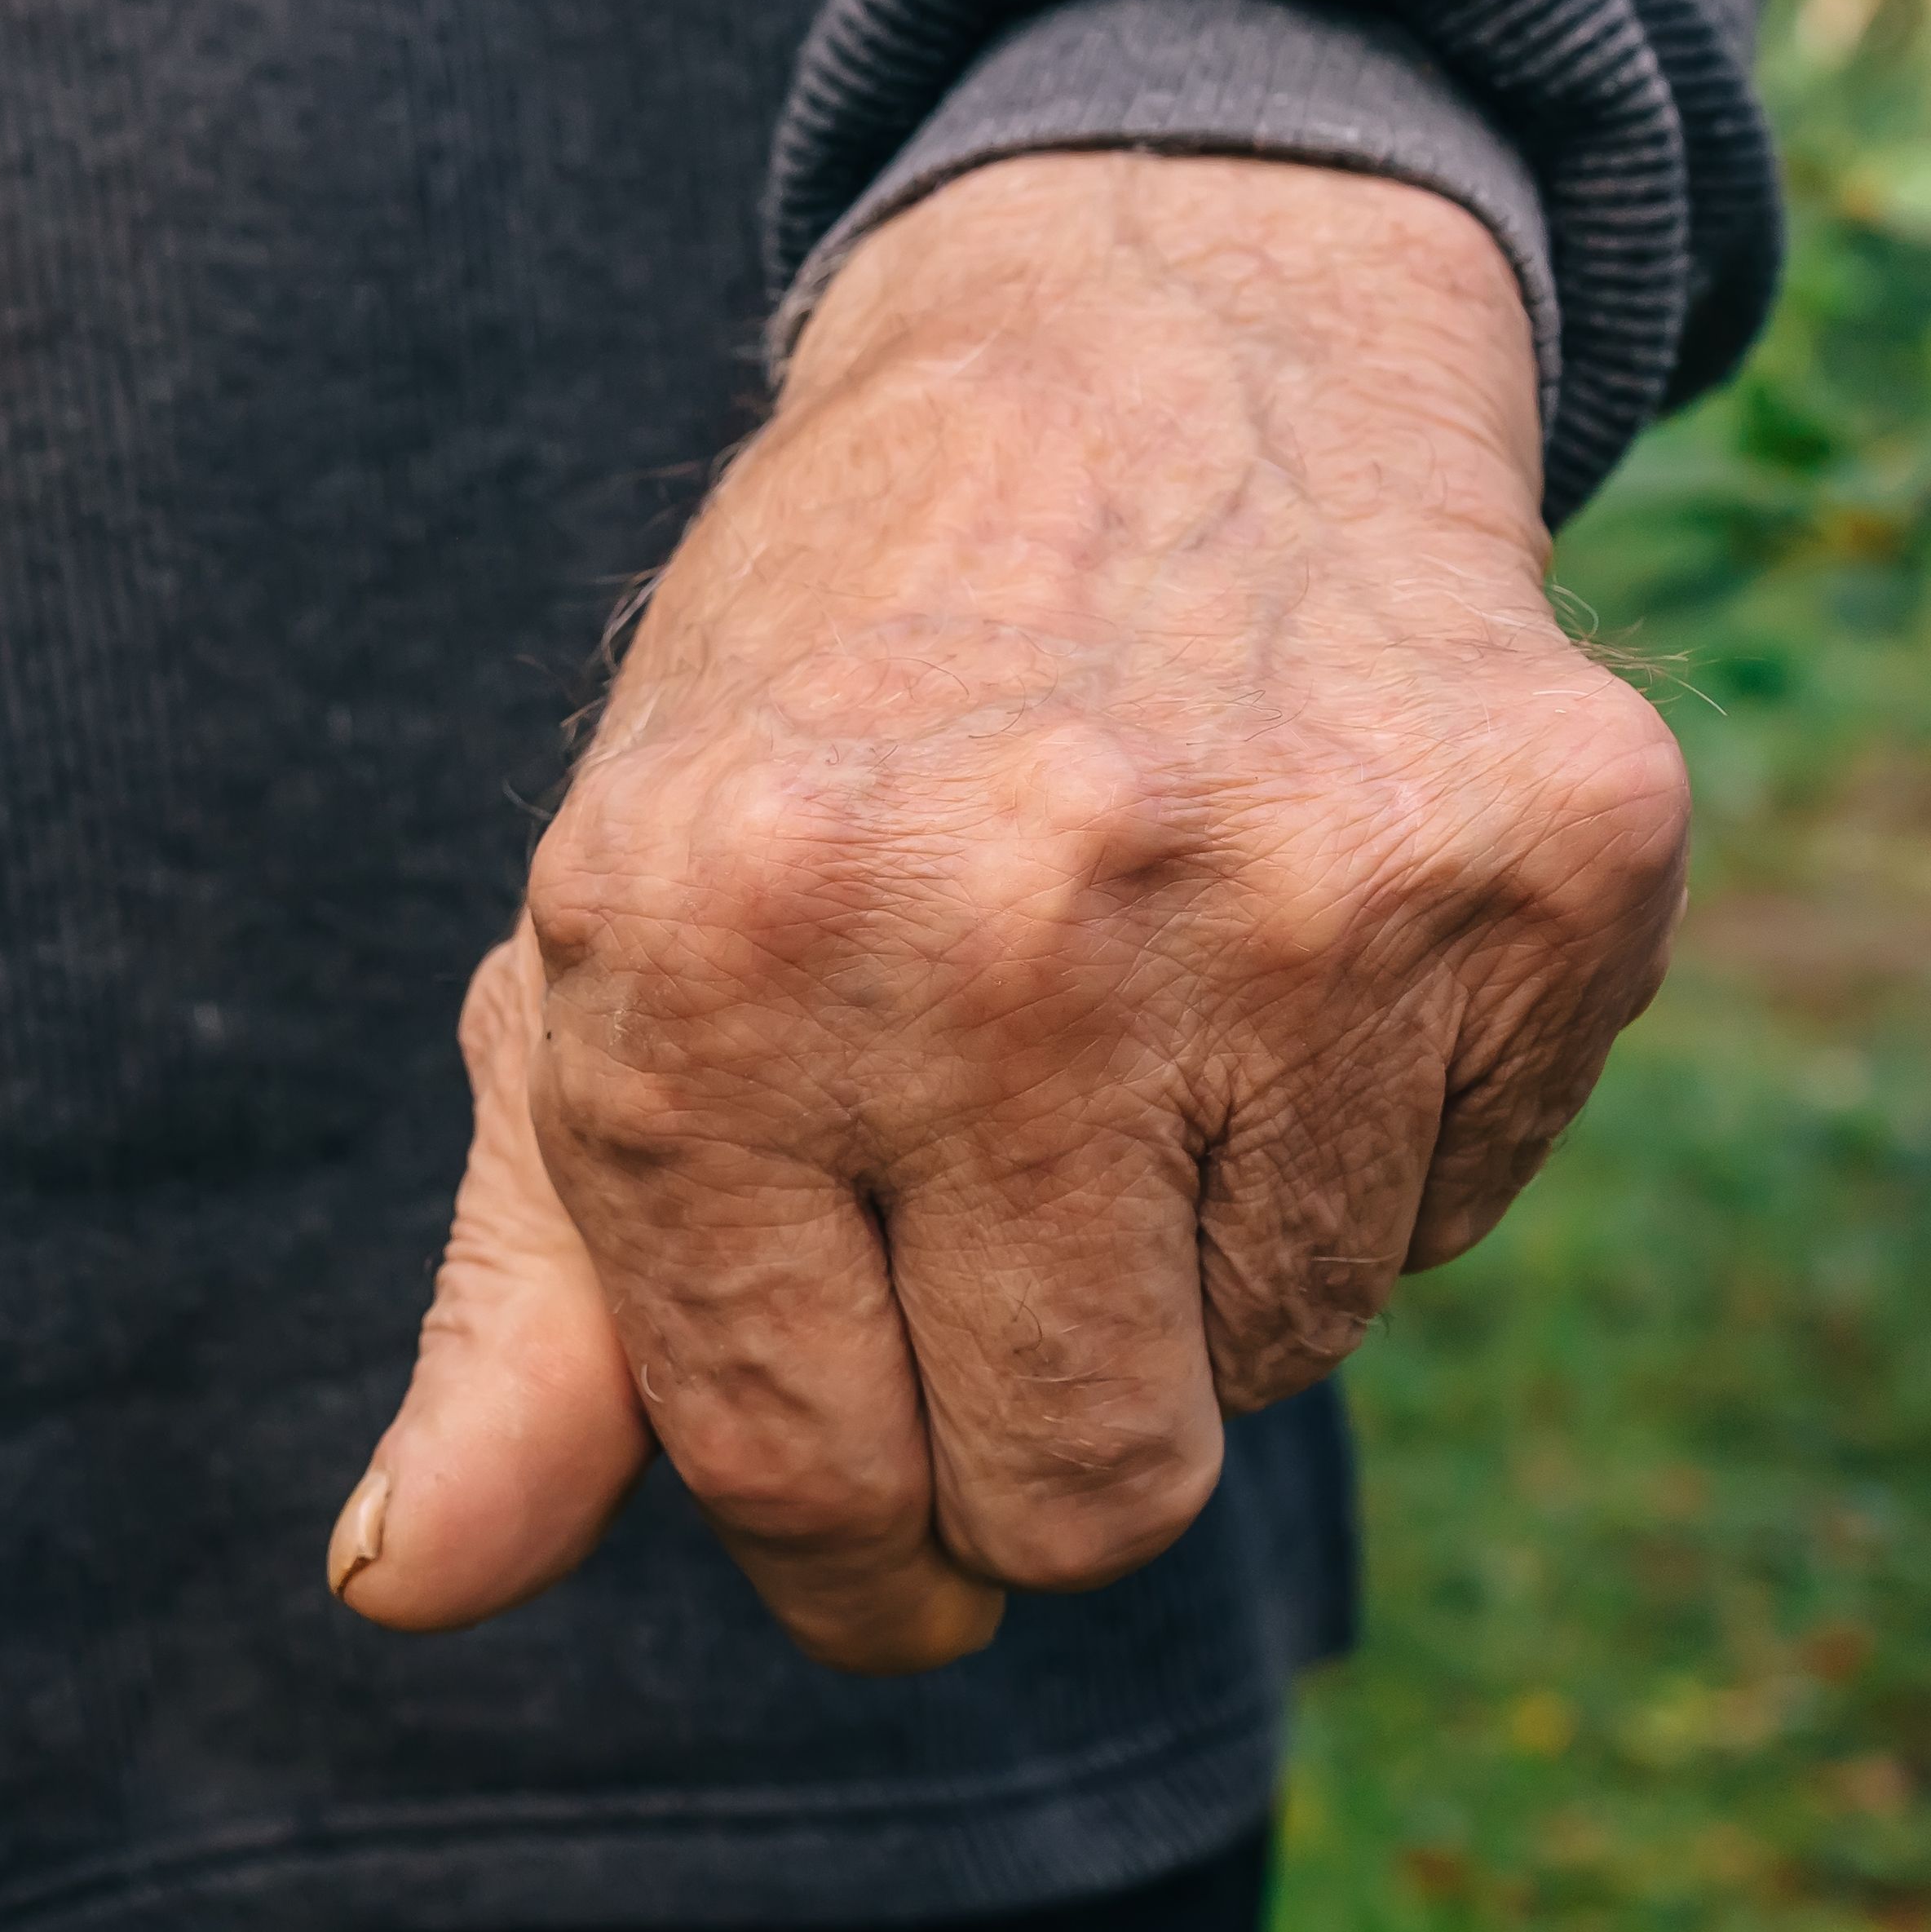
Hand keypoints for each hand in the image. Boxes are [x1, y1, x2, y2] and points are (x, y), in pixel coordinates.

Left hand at [326, 153, 1687, 1671]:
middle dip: (1036, 1456)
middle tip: (1013, 1272)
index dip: (852, 1561)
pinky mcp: (1534, 859)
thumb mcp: (603, 971)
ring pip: (1277, 1362)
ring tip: (1134, 1014)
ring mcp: (1286, 888)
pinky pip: (1454, 1212)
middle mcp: (991, 922)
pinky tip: (1278, 936)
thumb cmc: (819, 723)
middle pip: (1077, 1496)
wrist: (1127, 343)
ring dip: (1199, 1261)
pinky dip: (1364, 1135)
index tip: (882, 1537)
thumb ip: (524, 1314)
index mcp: (702, 959)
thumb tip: (396, 1588)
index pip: (798, 1470)